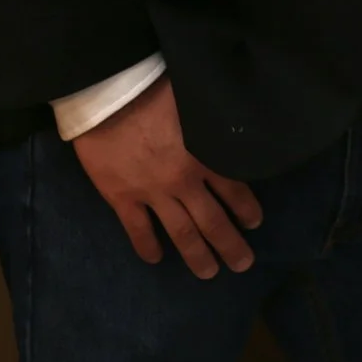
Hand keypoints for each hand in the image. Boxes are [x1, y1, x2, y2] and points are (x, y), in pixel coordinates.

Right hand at [71, 78, 263, 278]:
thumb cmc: (153, 88)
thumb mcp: (197, 101)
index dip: (246, 209)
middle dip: (230, 245)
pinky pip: (138, 230)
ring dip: (196, 255)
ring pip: (181, 233)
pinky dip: (147, 247)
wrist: (106, 95)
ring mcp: (151, 193)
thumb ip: (215, 122)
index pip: (234, 190)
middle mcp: (182, 181)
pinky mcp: (122, 198)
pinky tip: (155, 260)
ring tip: (208, 273)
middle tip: (243, 264)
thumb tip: (236, 125)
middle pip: (212, 221)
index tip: (254, 223)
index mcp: (204, 156)